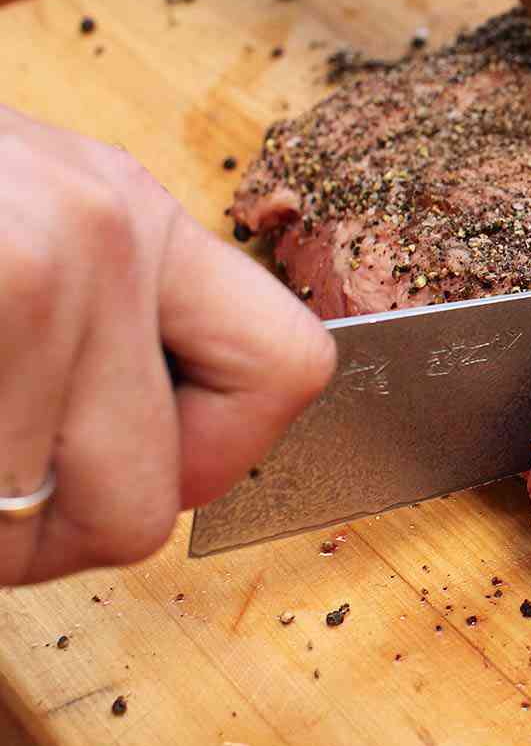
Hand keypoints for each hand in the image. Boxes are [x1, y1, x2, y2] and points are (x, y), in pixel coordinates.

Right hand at [0, 108, 334, 585]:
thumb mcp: (17, 222)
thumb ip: (94, 329)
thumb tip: (159, 465)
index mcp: (133, 213)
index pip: (289, 370)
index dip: (218, 455)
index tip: (132, 466)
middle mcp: (100, 234)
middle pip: (146, 506)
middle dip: (43, 532)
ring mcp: (27, 271)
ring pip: (26, 531)